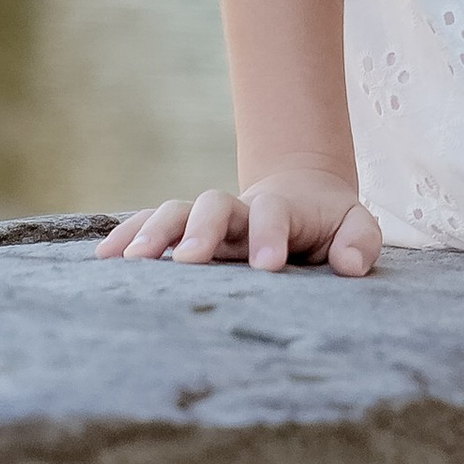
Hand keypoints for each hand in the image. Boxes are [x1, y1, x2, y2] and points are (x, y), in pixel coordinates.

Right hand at [98, 169, 382, 276]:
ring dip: (153, 232)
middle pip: (214, 205)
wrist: (301, 196)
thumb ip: (360, 242)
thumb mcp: (357, 226)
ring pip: (177, 212)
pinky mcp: (187, 232)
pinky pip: (151, 226)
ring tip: (129, 261)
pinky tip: (103, 258)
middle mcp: (239, 211)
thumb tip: (348, 265)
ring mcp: (209, 220)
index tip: (267, 266)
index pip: (273, 215)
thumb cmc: (330, 223)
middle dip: (201, 230)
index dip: (270, 236)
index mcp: (282, 209)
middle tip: (190, 261)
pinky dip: (127, 235)